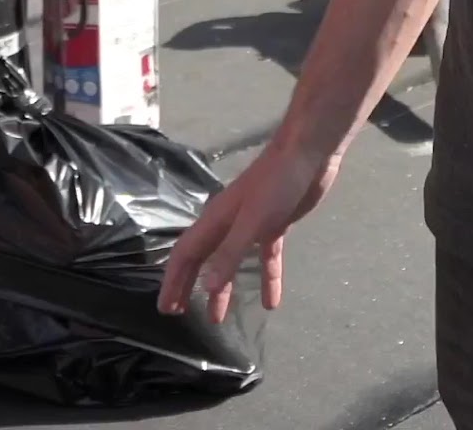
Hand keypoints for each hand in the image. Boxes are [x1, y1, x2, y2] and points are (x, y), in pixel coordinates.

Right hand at [158, 139, 337, 322]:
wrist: (307, 155)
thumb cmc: (275, 185)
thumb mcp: (252, 222)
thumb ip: (230, 254)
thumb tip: (207, 288)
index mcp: (216, 219)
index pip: (186, 253)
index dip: (173, 280)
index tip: (165, 308)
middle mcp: (228, 223)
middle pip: (203, 258)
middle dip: (188, 285)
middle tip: (179, 313)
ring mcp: (252, 224)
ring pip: (231, 261)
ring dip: (223, 288)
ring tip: (217, 317)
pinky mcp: (274, 225)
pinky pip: (265, 258)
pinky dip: (266, 278)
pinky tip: (271, 303)